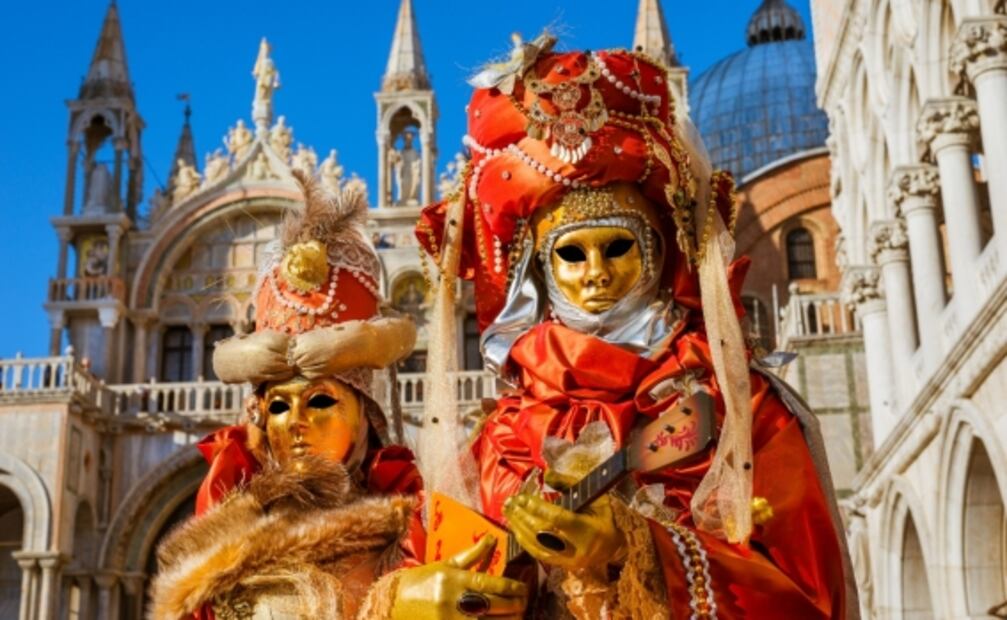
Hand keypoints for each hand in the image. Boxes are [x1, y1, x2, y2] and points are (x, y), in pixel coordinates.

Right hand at [391, 536, 527, 618]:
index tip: (523, 588)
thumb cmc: (421, 582)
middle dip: (513, 605)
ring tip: (518, 616)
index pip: (489, 582)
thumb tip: (490, 538)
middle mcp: (453, 599)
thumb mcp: (445, 566)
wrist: (392, 603)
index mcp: (454, 579)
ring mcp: (450, 618)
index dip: (511, 587)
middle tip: (525, 603)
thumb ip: (471, 555)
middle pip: (492, 604)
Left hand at [503, 493, 624, 571]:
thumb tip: (546, 473)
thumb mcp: (594, 497)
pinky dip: (523, 540)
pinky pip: (537, 554)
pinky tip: (514, 528)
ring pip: (536, 545)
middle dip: (524, 516)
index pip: (559, 519)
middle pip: (543, 532)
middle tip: (511, 502)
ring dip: (519, 527)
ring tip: (508, 511)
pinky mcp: (559, 566)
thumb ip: (570, 484)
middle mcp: (576, 547)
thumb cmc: (602, 518)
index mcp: (587, 529)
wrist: (612, 549)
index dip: (539, 508)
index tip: (523, 498)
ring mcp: (566, 559)